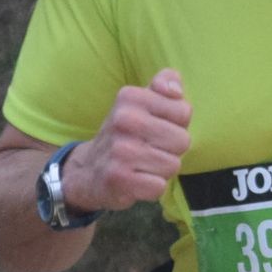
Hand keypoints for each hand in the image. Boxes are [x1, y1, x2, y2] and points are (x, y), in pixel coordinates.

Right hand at [69, 69, 190, 209]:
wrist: (88, 170)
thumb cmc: (127, 134)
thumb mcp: (141, 102)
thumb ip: (165, 84)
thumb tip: (176, 90)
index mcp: (131, 97)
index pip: (183, 112)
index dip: (175, 125)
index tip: (155, 128)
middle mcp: (123, 120)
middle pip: (182, 140)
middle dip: (171, 150)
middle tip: (148, 149)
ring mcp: (120, 150)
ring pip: (173, 165)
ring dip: (161, 170)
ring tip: (141, 165)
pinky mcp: (119, 178)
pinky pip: (159, 186)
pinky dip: (152, 188)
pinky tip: (135, 180)